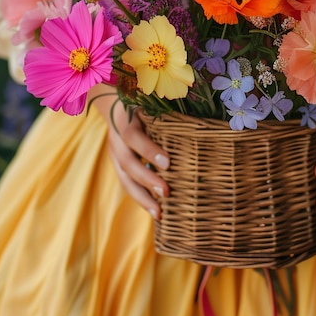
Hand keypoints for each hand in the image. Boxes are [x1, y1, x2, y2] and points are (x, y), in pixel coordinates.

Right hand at [92, 85, 169, 219]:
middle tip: (166, 192)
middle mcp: (117, 138)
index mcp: (126, 119)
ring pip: (124, 178)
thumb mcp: (150, 102)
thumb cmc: (144, 101)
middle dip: (146, 179)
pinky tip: (156, 211)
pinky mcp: (118, 165)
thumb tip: (201, 122)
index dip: (148, 151)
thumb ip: (167, 112)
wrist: (115, 103)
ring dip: (142, 197)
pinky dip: (141, 198)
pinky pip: (127, 184)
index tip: (168, 163)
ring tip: (159, 213)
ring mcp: (115, 153)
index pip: (133, 137)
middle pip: (127, 162)